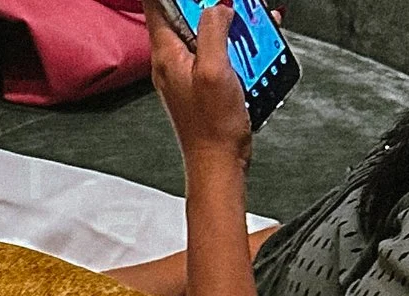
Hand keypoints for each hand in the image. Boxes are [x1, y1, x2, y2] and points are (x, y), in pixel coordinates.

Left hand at [149, 1, 253, 167]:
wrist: (220, 166)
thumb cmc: (213, 128)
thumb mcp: (213, 68)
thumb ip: (212, 29)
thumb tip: (217, 7)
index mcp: (166, 54)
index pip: (157, 5)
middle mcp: (172, 62)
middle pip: (186, 15)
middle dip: (212, 7)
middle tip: (233, 10)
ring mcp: (188, 73)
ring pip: (206, 34)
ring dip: (229, 29)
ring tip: (248, 31)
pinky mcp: (204, 83)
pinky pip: (219, 54)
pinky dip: (235, 49)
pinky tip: (251, 53)